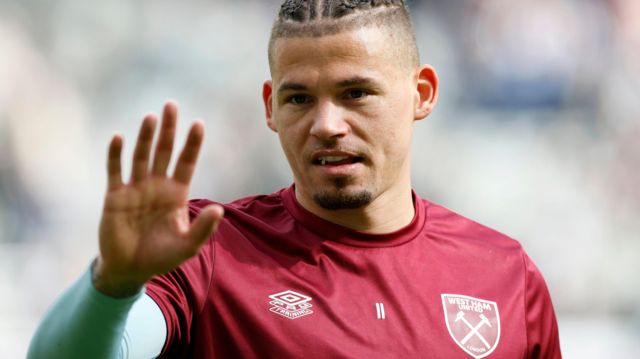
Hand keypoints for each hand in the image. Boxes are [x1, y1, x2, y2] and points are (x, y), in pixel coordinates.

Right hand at [94, 101, 223, 296]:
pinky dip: (116, 155)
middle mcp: (157, 185)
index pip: (186, 162)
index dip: (192, 144)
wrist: (129, 269)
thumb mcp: (187, 246)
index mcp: (177, 193)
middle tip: (172, 105)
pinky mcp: (115, 196)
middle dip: (168, 130)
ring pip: (141, 156)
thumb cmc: (161, 257)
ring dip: (145, 137)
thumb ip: (203, 228)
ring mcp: (135, 188)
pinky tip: (119, 138)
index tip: (198, 123)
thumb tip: (220, 210)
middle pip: (163, 151)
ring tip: (151, 117)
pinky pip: (115, 171)